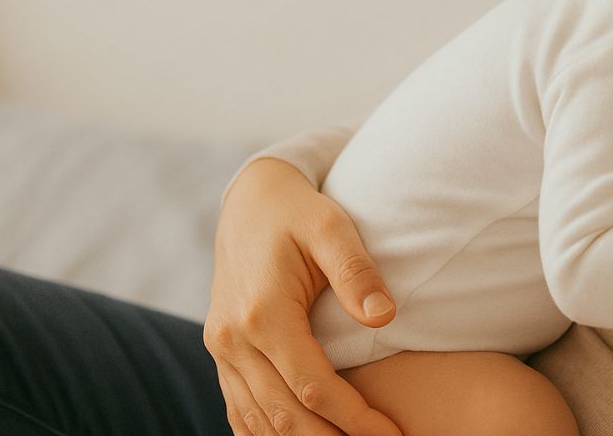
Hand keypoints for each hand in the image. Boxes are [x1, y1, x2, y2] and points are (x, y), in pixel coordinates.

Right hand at [204, 158, 402, 435]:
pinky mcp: (222, 351)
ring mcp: (221, 348)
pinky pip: (240, 409)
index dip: (353, 417)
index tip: (390, 433)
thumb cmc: (299, 212)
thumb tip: (386, 316)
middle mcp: (232, 338)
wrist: (251, 201)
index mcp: (262, 312)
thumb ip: (357, 272)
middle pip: (283, 414)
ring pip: (258, 420)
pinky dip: (267, 434)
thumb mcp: (332, 227)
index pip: (312, 385)